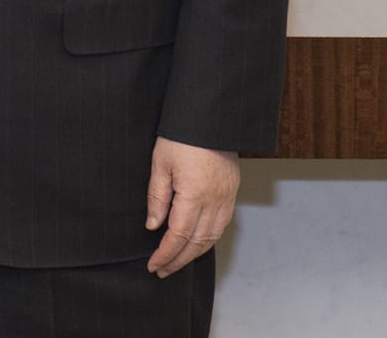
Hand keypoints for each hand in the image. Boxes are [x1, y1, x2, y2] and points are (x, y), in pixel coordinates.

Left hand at [144, 137, 239, 277]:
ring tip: (177, 261)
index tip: (154, 265)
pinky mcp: (232, 191)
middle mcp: (215, 200)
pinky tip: (198, 242)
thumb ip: (158, 197)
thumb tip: (154, 225)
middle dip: (179, 259)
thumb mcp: (160, 163)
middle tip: (163, 270)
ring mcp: (227, 197)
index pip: (179, 235)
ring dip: (195, 253)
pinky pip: (222, 224)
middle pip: (197, 242)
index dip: (166, 253)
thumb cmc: (182, 135)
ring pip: (212, 236)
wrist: (211, 116)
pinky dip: (209, 239)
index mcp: (195, 194)